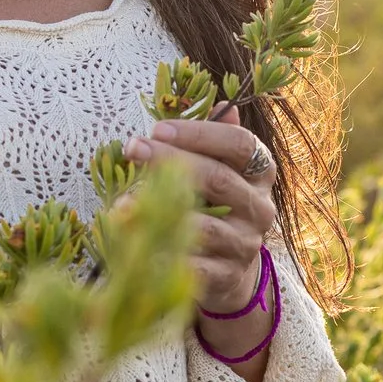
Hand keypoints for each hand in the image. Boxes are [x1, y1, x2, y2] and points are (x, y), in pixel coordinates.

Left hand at [121, 102, 276, 350]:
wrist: (229, 272)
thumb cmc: (215, 206)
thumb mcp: (220, 170)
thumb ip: (214, 139)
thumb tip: (222, 104)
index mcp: (261, 173)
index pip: (239, 144)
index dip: (200, 133)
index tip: (158, 127)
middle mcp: (259, 207)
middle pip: (218, 178)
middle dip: (170, 160)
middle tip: (132, 147)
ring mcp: (245, 245)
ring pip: (203, 224)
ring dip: (159, 210)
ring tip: (121, 201)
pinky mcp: (226, 278)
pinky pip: (191, 264)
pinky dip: (160, 252)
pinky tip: (134, 241)